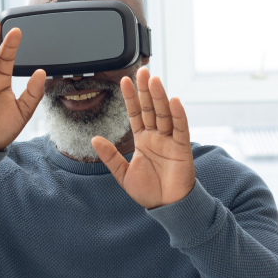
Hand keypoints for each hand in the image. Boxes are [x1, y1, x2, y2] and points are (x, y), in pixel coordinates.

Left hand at [92, 67, 194, 208]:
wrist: (167, 206)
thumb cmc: (149, 191)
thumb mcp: (122, 174)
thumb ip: (110, 156)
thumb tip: (94, 138)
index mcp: (143, 140)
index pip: (136, 113)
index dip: (131, 97)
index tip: (125, 80)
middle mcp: (157, 136)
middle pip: (150, 108)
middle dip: (145, 90)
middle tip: (142, 71)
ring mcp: (170, 140)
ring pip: (164, 114)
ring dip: (159, 96)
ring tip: (154, 80)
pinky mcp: (183, 148)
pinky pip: (181, 128)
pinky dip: (178, 114)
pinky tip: (173, 100)